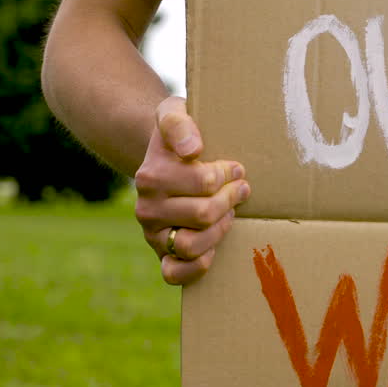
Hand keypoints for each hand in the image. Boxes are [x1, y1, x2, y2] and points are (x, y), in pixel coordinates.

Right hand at [134, 96, 250, 284]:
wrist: (163, 155)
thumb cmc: (179, 133)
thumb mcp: (174, 112)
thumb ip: (178, 122)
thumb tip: (192, 149)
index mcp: (150, 175)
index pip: (204, 181)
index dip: (228, 174)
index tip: (235, 167)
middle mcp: (146, 208)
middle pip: (203, 214)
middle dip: (230, 199)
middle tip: (241, 189)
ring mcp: (152, 233)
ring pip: (191, 246)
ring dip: (219, 230)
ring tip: (228, 213)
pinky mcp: (160, 253)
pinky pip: (173, 274)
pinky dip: (196, 267)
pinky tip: (212, 250)